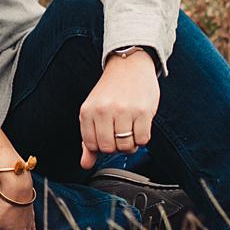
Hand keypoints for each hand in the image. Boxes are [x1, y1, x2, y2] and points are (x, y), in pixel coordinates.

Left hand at [79, 50, 161, 168]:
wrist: (129, 65)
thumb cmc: (111, 90)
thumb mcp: (93, 111)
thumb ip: (88, 139)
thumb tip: (86, 164)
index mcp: (87, 111)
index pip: (91, 145)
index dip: (101, 146)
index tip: (107, 136)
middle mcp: (104, 111)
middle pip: (109, 148)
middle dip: (116, 146)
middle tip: (120, 134)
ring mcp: (123, 111)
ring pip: (126, 146)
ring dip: (130, 144)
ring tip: (130, 130)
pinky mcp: (142, 111)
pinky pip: (143, 140)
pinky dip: (142, 138)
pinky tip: (140, 126)